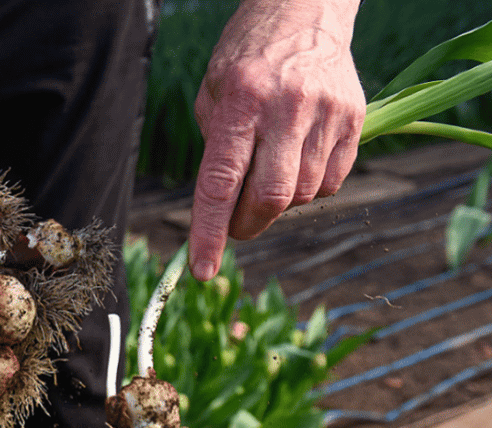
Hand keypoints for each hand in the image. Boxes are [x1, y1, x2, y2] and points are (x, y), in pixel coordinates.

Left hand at [189, 0, 365, 280]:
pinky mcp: (355, 119)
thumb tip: (220, 208)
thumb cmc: (247, 57)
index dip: (210, 233)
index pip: (221, 182)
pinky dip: (309, 188)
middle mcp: (287, 108)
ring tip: (266, 174)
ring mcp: (326, 113)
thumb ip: (215, 149)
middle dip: (247, 225)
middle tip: (235, 225)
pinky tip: (296, 161)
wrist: (305, 8)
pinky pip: (331, 182)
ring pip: (302, 195)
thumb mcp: (212, 92)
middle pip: (270, 198)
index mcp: (241, 101)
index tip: (202, 270)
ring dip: (279, 204)